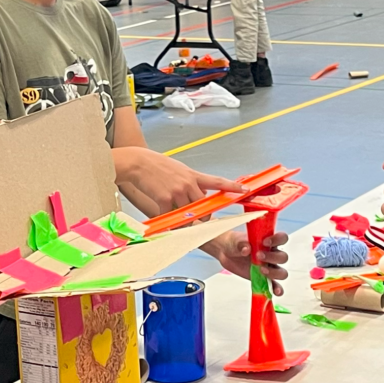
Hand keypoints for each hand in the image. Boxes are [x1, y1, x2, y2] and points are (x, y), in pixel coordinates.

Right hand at [111, 147, 238, 215]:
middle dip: (201, 215)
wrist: (138, 163)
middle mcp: (188, 183)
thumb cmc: (157, 166)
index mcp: (193, 175)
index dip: (232, 186)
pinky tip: (161, 212)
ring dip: (183, 219)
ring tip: (174, 214)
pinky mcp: (165, 199)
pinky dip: (167, 218)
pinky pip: (171, 216)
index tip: (245, 190)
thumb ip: (191, 182)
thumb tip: (199, 195)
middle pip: (203, 207)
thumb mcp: (179, 171)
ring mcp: (177, 191)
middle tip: (194, 217)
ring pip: (188, 214)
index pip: (217, 181)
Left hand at [204, 229, 288, 295]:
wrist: (226, 253)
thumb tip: (246, 249)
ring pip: (282, 272)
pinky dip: (276, 289)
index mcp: (268, 241)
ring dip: (274, 273)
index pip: (282, 238)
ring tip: (261, 271)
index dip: (277, 240)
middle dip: (272, 257)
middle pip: (283, 257)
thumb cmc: (235, 243)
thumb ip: (242, 244)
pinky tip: (275, 292)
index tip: (265, 242)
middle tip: (258, 256)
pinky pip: (274, 285)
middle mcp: (272, 254)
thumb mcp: (236, 240)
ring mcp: (269, 267)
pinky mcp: (264, 278)